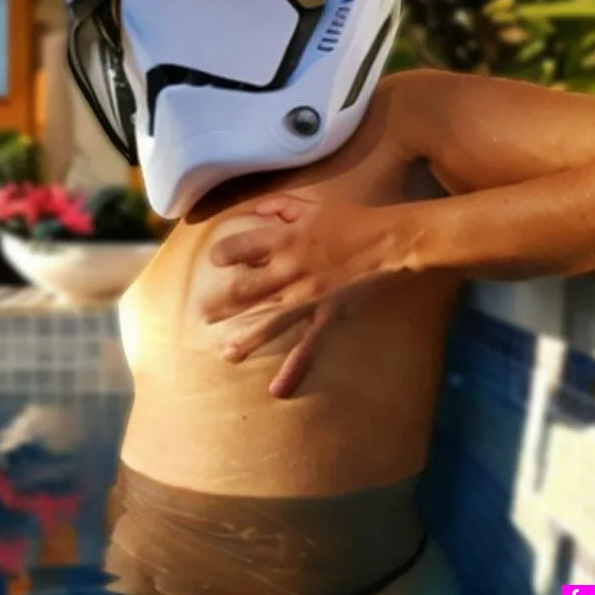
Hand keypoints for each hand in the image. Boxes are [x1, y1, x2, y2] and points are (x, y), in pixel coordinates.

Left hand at [204, 195, 403, 396]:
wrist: (390, 240)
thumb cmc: (353, 219)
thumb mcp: (313, 204)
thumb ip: (281, 205)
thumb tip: (256, 209)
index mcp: (285, 239)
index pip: (240, 248)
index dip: (224, 254)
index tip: (216, 260)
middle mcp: (290, 269)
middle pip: (245, 290)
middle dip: (223, 304)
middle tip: (203, 314)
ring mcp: (308, 296)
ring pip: (268, 320)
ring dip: (246, 338)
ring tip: (226, 353)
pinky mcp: (327, 314)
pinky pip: (308, 345)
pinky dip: (293, 369)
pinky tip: (277, 390)